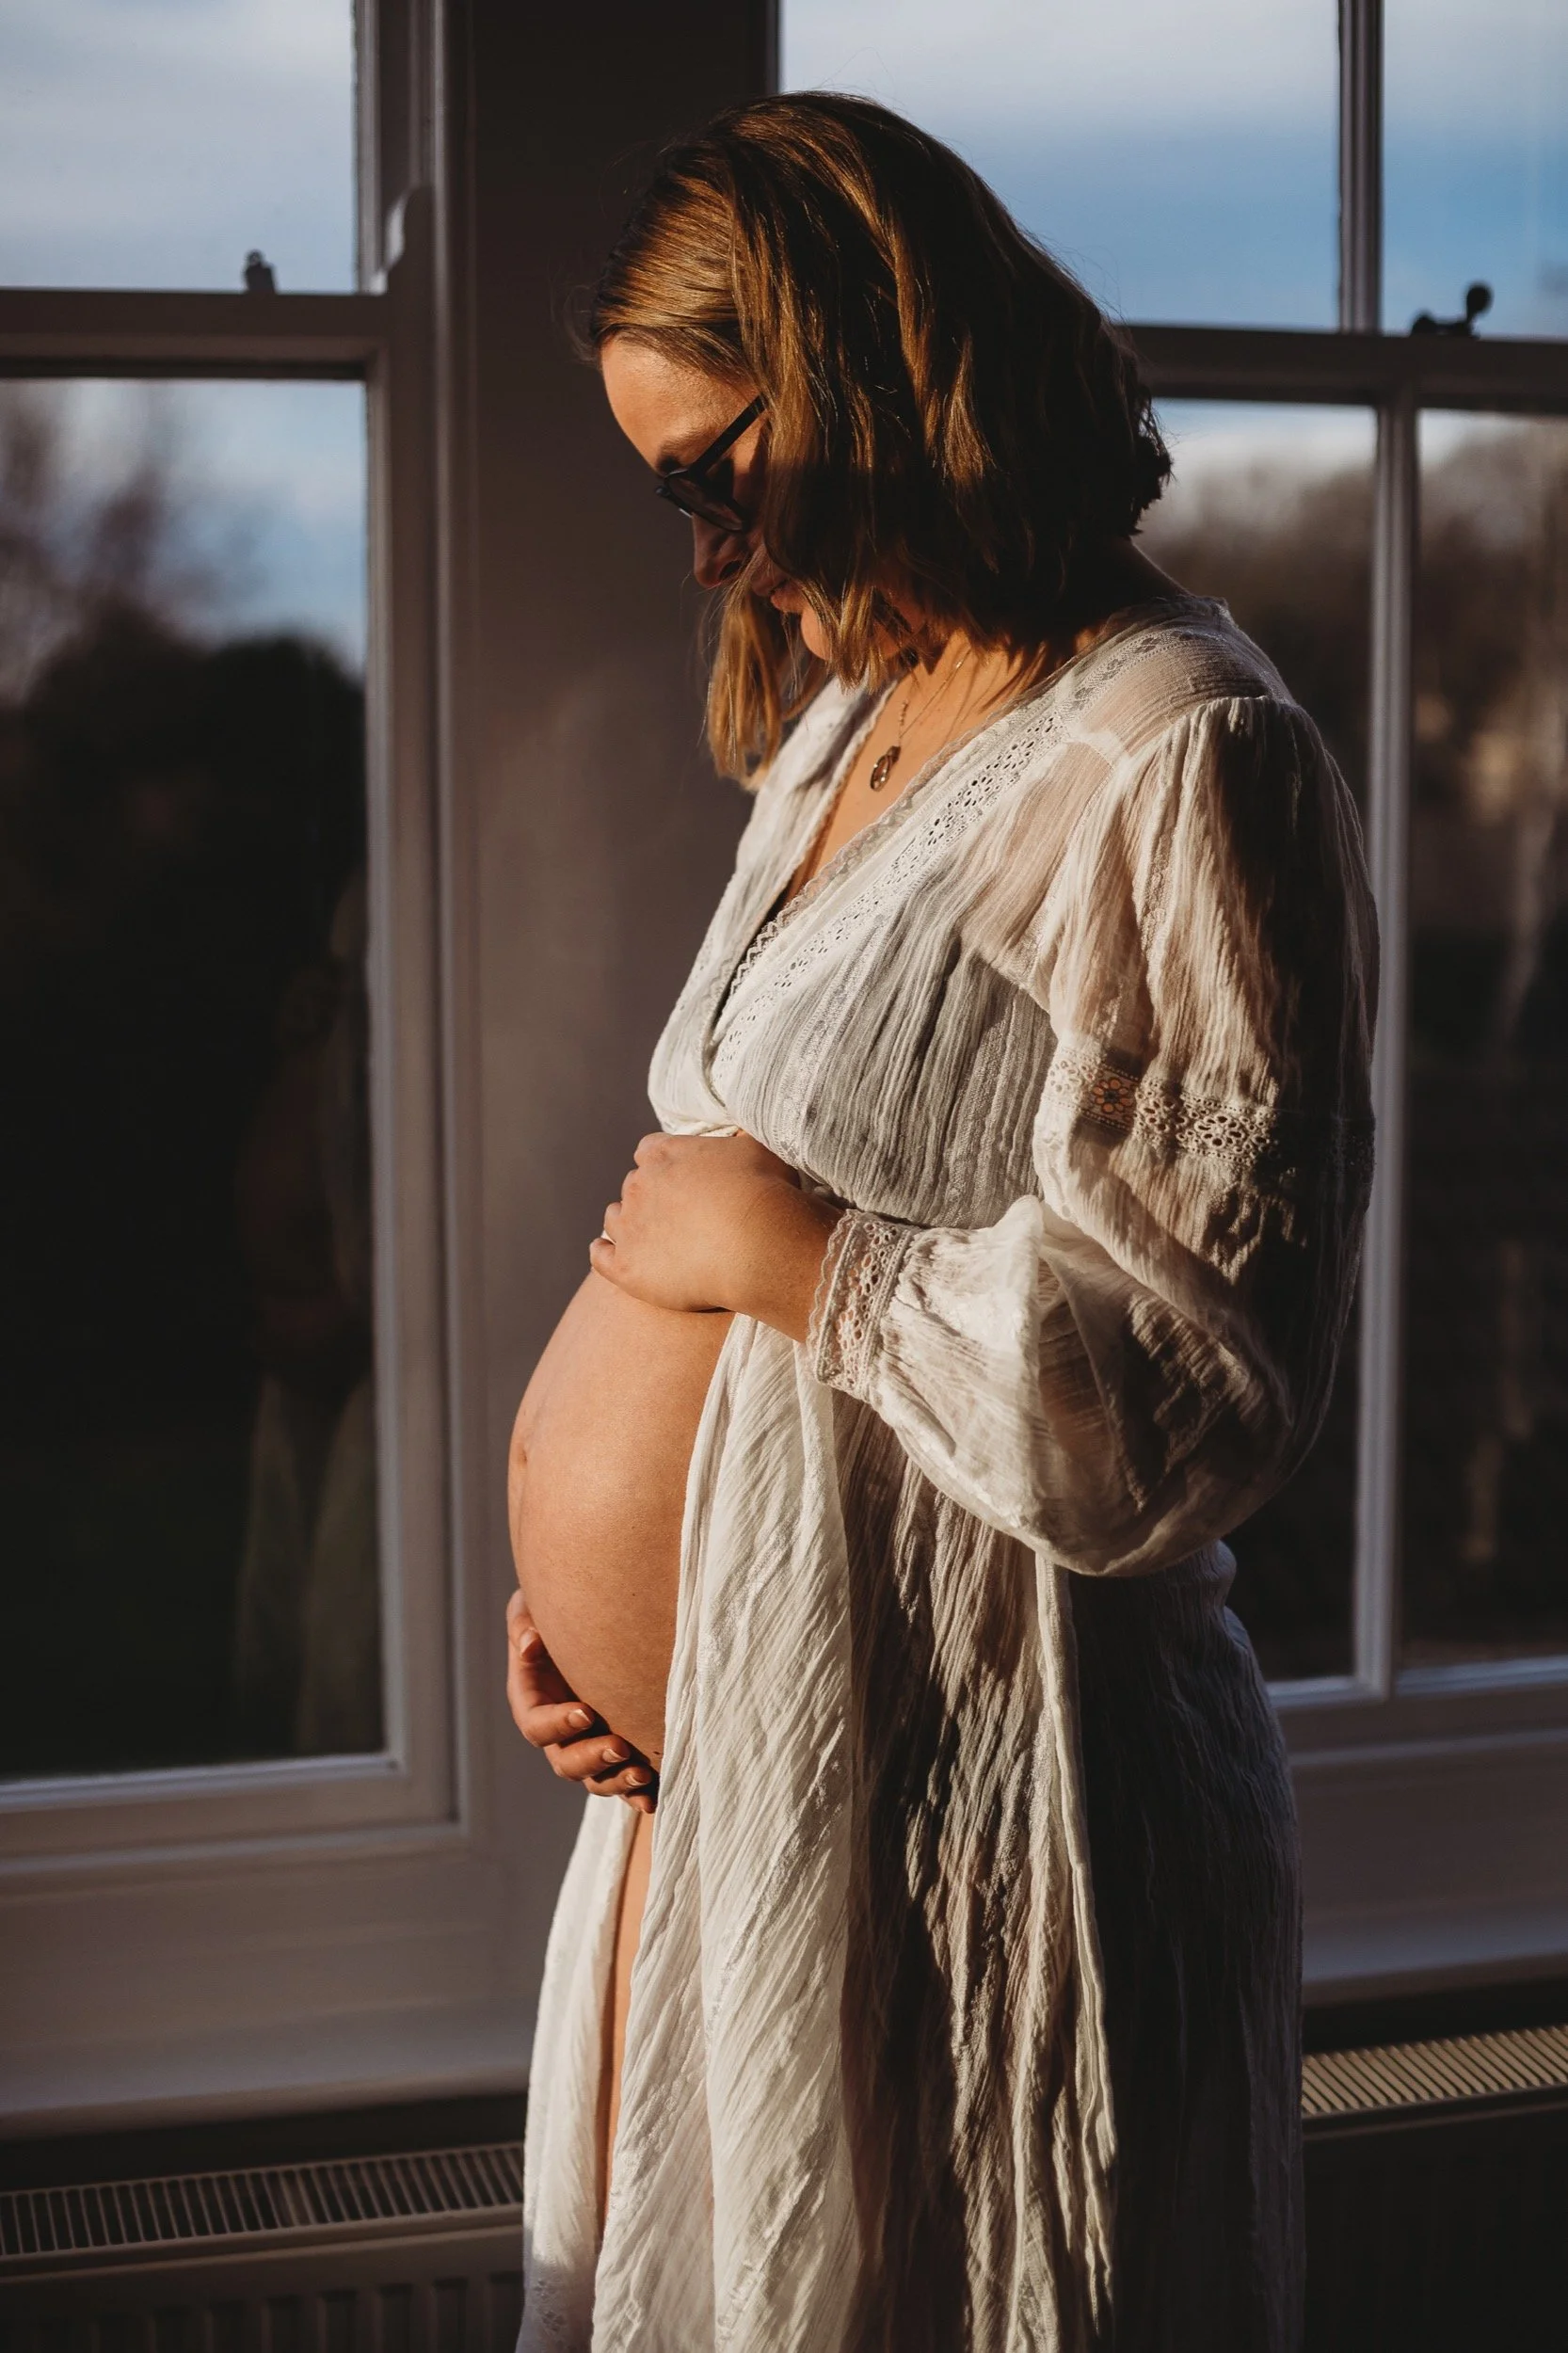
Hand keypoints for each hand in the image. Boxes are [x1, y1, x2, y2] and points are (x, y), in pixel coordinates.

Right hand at [505, 1590, 656, 1812]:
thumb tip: (530, 1645)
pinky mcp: (614, 1749)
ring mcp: (586, 1743)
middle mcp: (557, 1730)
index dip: (557, 1725)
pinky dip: (636, 1792)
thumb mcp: (530, 1606)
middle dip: (592, 1759)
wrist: (589, 1617)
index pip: (536, 1725)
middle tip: (620, 1747)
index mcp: (532, 1700)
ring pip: (595, 1779)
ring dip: (617, 1781)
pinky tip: (654, 1796)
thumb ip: (524, 1623)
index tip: (586, 1712)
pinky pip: (622, 1779)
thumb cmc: (555, 1610)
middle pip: (565, 1762)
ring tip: (644, 1775)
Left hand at [589, 1131, 839, 1339]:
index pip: (649, 1151)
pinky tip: (613, 1257)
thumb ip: (738, 1142)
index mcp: (664, 1154)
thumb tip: (740, 1135)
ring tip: (651, 1240)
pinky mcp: (626, 1266)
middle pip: (633, 1186)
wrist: (758, 1247)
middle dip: (650, 1198)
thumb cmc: (765, 1195)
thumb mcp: (758, 1151)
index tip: (677, 1178)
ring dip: (628, 1225)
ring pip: (614, 1219)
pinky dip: (603, 1254)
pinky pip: (600, 1257)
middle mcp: (638, 1185)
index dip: (662, 1165)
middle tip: (676, 1216)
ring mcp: (628, 1226)